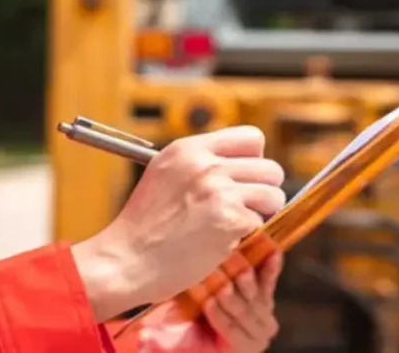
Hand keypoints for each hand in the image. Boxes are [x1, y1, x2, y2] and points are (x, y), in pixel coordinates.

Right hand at [72, 126, 286, 320]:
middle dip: (264, 190)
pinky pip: (259, 222)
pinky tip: (222, 240)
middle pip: (270, 168)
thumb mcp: (165, 174)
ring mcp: (219, 191)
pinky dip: (246, 235)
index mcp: (190, 149)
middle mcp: (207, 165)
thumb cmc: (144, 226)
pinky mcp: (229, 220)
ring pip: (273, 194)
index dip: (255, 160)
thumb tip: (242, 164)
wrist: (125, 261)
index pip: (251, 138)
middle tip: (245, 207)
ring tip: (236, 223)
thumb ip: (200, 163)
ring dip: (261, 213)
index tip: (244, 178)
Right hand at [137, 253, 283, 352]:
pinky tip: (272, 250)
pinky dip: (271, 265)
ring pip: (256, 294)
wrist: (208, 335)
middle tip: (216, 276)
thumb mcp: (177, 340)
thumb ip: (165, 339)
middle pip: (244, 310)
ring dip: (243, 275)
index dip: (219, 316)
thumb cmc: (189, 337)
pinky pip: (270, 280)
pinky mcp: (268, 297)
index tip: (208, 301)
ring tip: (231, 257)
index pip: (230, 330)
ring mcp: (266, 316)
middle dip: (229, 292)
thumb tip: (144, 335)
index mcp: (240, 347)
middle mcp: (259, 335)